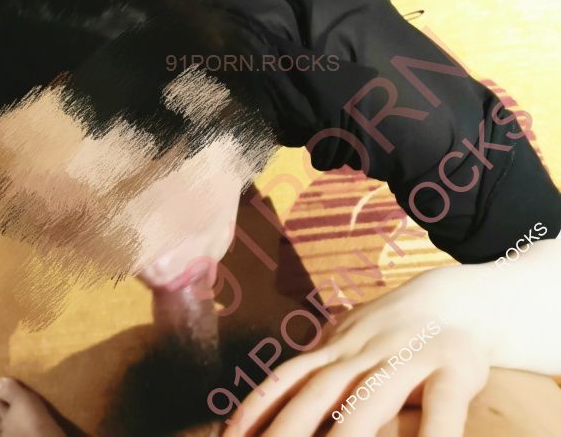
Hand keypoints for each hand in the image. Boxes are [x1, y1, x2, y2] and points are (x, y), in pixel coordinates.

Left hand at [227, 271, 490, 436]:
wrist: (461, 296)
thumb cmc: (397, 332)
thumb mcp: (353, 343)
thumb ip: (322, 369)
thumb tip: (270, 404)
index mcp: (338, 347)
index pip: (289, 377)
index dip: (257, 407)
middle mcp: (364, 351)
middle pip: (317, 393)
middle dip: (286, 429)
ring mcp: (407, 357)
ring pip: (368, 402)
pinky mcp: (453, 367)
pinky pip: (441, 409)